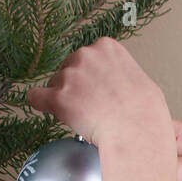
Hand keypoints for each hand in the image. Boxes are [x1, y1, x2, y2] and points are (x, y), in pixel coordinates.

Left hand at [25, 37, 174, 160]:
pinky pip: (36, 97)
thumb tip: (124, 84)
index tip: (95, 89)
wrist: (137, 133)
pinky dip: (39, 103)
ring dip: (64, 98)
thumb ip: (123, 73)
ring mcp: (71, 76)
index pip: (86, 56)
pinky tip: (45, 108)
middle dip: (75, 86)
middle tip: (90, 106)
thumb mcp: (142, 80)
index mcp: (107, 47)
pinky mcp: (59, 97)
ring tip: (83, 117)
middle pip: (68, 68)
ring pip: (54, 84)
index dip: (89, 75)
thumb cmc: (145, 113)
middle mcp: (86, 56)